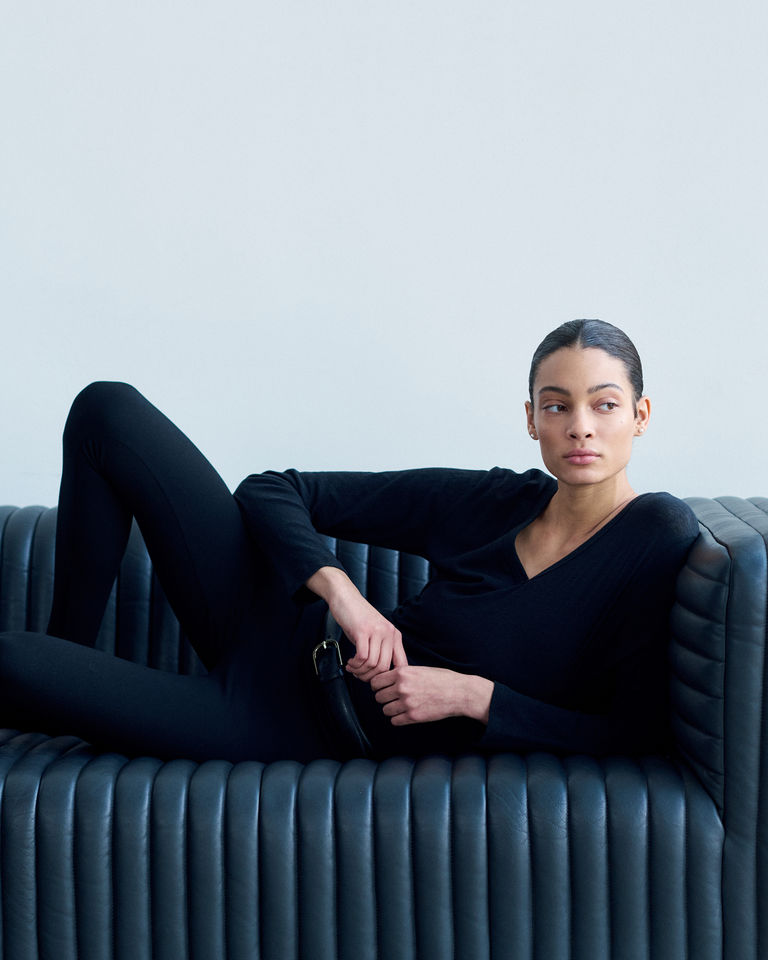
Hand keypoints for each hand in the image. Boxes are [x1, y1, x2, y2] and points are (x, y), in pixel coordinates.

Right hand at [305, 566, 407, 681]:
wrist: (346, 598)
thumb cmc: (358, 617)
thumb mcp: (375, 634)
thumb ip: (380, 650)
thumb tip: (378, 674)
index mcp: (395, 636)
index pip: (402, 664)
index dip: (390, 678)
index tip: (377, 681)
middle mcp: (389, 633)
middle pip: (384, 668)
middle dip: (370, 677)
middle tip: (360, 675)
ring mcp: (377, 631)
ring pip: (372, 664)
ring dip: (360, 671)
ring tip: (353, 668)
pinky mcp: (363, 630)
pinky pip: (362, 657)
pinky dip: (355, 664)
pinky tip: (350, 662)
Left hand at [370, 666, 492, 725]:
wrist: (459, 692)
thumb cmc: (441, 679)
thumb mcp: (419, 669)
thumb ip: (402, 674)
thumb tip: (385, 679)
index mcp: (402, 673)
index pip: (376, 682)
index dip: (378, 686)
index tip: (383, 688)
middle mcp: (402, 687)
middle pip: (378, 697)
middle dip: (384, 698)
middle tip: (393, 698)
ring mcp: (407, 703)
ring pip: (385, 710)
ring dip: (391, 709)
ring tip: (401, 706)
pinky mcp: (413, 717)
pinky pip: (394, 721)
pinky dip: (398, 719)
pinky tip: (406, 714)